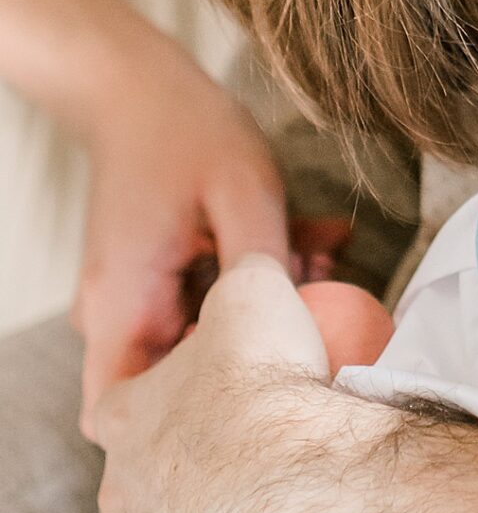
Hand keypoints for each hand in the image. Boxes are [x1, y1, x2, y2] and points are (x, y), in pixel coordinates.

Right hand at [74, 72, 292, 424]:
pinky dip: (252, 283)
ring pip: (201, 337)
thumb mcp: (243, 192)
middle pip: (174, 382)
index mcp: (122, 305)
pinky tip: (310, 246)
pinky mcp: (155, 278)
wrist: (138, 86)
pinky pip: (203, 302)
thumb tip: (304, 325)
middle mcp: (117, 312)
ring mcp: (135, 296)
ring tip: (323, 267)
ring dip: (264, 311)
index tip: (253, 392)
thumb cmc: (182, 131)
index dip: (182, 426)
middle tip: (320, 316)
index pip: (118, 416)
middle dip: (254, 355)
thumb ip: (267, 264)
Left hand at [92, 251, 334, 512]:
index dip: (173, 395)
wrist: (301, 497)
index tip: (221, 396)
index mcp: (124, 417)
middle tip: (262, 454)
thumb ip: (246, 275)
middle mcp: (118, 492)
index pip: (128, 401)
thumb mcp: (257, 292)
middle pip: (150, 476)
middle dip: (194, 468)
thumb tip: (255, 266)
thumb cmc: (270, 390)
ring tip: (282, 507)